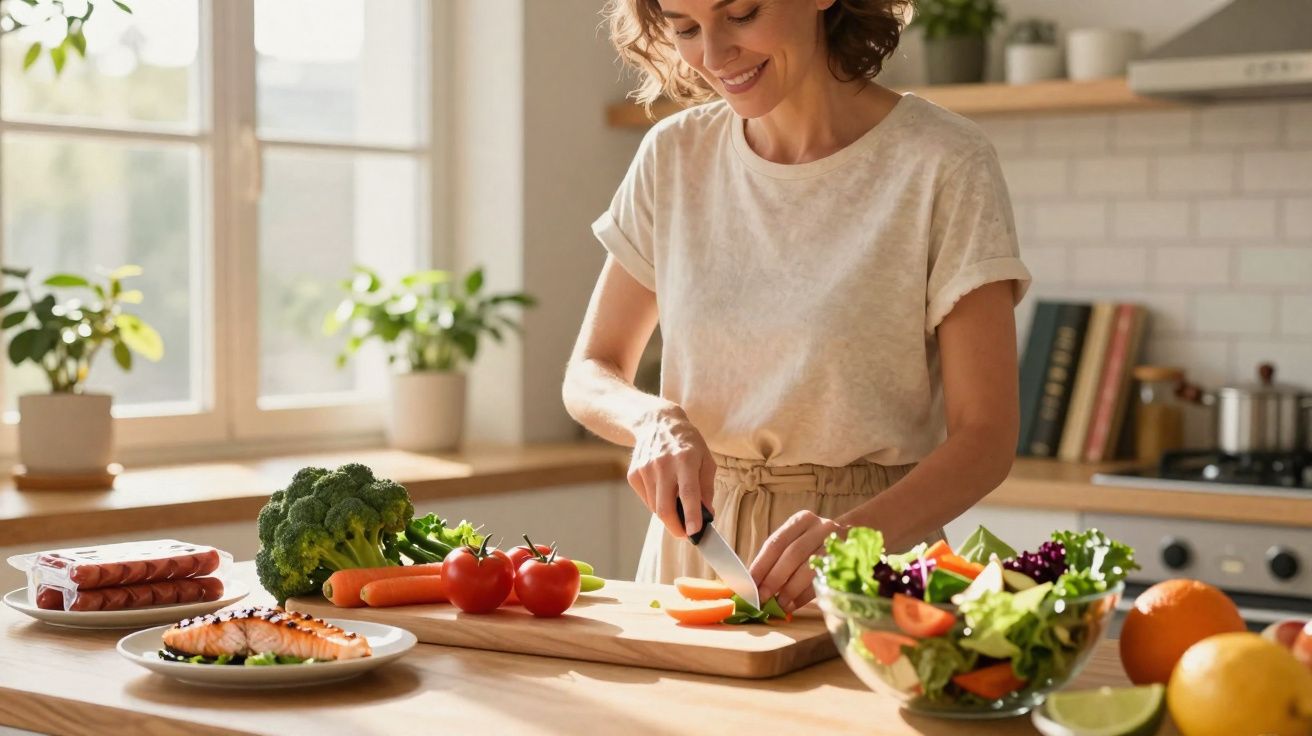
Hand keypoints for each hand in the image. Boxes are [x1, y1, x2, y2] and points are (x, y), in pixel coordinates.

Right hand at [628, 405, 716, 538]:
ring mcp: (645, 469)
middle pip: (665, 507)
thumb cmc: (687, 444)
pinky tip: (663, 489)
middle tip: (685, 534)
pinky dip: (657, 503)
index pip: (688, 493)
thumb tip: (707, 515)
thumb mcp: (706, 460)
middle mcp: (663, 464)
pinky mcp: (633, 474)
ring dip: (668, 513)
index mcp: (685, 459)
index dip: (691, 515)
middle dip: (676, 528)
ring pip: (655, 507)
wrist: (657, 423)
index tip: (694, 533)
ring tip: (677, 501)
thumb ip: (707, 488)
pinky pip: (646, 500)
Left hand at [750, 511, 847, 612]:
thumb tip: (756, 584)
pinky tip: (794, 605)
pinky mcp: (848, 562)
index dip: (761, 565)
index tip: (750, 584)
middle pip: (792, 554)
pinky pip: (823, 580)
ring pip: (809, 567)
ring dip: (791, 589)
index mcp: (802, 520)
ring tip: (779, 605)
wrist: (854, 540)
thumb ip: (778, 558)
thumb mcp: (798, 541)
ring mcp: (837, 544)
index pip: (776, 542)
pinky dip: (806, 595)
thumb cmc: (816, 544)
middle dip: (775, 579)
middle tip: (763, 598)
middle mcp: (821, 527)